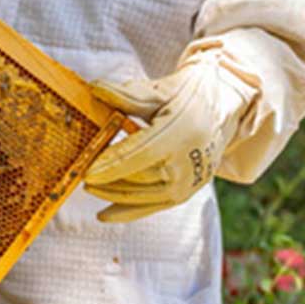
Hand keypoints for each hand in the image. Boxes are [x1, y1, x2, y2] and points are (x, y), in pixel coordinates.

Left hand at [84, 53, 257, 222]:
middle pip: (139, 178)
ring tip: (89, 187)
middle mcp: (188, 161)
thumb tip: (95, 88)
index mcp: (181, 132)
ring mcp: (190, 180)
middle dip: (107, 179)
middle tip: (81, 175)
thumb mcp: (160, 90)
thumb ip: (127, 95)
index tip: (86, 171)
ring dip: (113, 194)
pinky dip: (128, 212)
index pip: (140, 154)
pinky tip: (104, 215)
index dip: (112, 165)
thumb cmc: (188, 96)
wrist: (223, 110)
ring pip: (143, 195)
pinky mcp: (188, 191)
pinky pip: (153, 206)